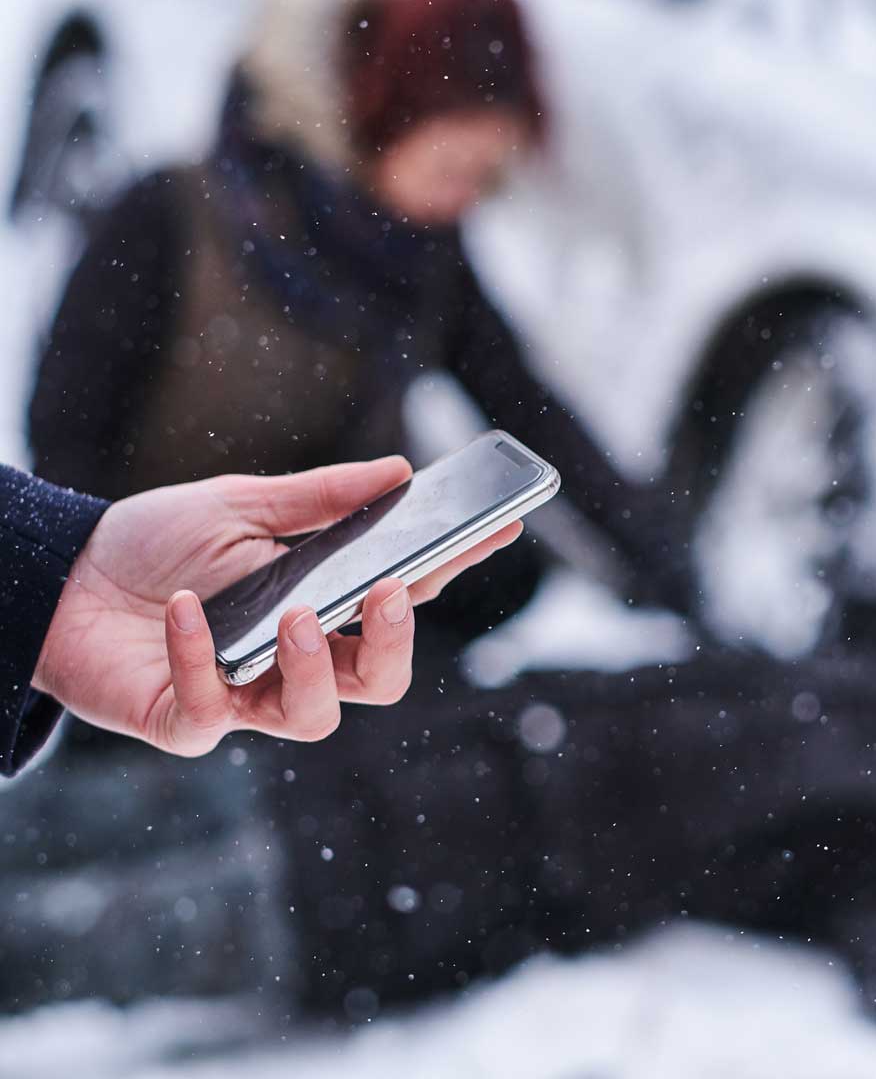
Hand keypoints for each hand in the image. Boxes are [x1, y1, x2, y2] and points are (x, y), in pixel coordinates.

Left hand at [33, 457, 521, 755]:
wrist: (59, 575)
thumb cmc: (157, 544)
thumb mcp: (240, 504)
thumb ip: (318, 497)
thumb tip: (398, 471)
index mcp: (326, 602)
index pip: (406, 591)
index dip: (457, 563)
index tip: (501, 525)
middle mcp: (299, 659)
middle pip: (378, 678)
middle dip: (394, 642)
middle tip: (390, 591)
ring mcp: (248, 696)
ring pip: (317, 715)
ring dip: (315, 667)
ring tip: (297, 615)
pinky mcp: (187, 720)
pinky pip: (211, 711)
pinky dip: (202, 659)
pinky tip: (188, 610)